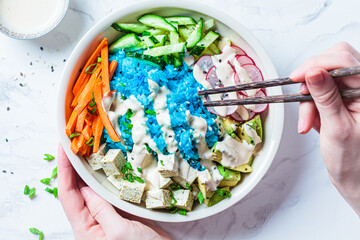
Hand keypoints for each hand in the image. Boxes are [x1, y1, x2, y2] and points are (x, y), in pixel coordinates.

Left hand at [57, 144, 169, 239]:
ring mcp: (106, 216)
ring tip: (86, 149)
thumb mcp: (119, 232)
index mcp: (85, 229)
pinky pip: (107, 191)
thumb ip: (101, 210)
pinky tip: (107, 166)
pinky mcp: (120, 212)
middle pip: (75, 189)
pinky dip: (105, 177)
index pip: (68, 195)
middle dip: (72, 166)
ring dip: (87, 169)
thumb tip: (86, 188)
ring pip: (91, 189)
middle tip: (74, 143)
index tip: (63, 148)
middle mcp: (92, 221)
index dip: (63, 169)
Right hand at [290, 42, 359, 215]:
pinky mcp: (342, 99)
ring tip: (307, 122)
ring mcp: (353, 93)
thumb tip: (314, 72)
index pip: (344, 60)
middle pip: (334, 62)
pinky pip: (320, 91)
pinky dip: (310, 105)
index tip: (297, 77)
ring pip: (323, 77)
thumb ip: (325, 97)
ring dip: (309, 98)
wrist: (356, 177)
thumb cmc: (354, 159)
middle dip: (312, 79)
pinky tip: (310, 122)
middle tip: (302, 95)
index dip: (318, 64)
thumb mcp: (337, 127)